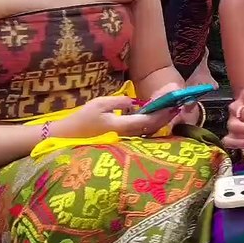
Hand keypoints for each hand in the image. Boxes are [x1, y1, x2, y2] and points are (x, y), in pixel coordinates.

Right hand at [49, 95, 174, 139]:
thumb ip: (119, 102)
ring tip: (168, 111)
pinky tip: (152, 117)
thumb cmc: (81, 120)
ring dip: (158, 122)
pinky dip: (148, 125)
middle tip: (176, 107)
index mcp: (121, 126)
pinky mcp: (120, 140)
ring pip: (146, 131)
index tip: (172, 105)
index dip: (161, 113)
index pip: (147, 120)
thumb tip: (134, 102)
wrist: (67, 137)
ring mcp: (123, 139)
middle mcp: (126, 135)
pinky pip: (139, 132)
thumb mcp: (99, 104)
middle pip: (150, 128)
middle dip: (164, 118)